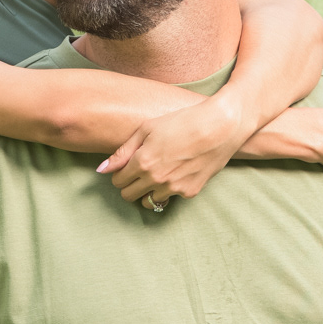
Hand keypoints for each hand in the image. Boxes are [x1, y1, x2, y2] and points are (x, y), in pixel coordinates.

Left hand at [98, 96, 244, 207]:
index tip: (127, 166)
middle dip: (129, 185)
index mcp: (143, 162)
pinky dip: (168, 190)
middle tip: (138, 172)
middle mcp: (156, 179)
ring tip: (156, 174)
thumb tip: (101, 170)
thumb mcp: (148, 128)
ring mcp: (174, 188)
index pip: (118, 180)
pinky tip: (175, 173)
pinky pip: (169, 198)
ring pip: (148, 202)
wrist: (220, 126)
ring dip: (147, 191)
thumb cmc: (183, 121)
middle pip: (128, 195)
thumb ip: (122, 151)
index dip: (119, 173)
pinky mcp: (190, 192)